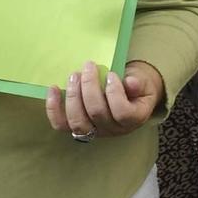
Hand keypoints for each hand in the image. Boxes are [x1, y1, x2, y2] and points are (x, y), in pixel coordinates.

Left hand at [46, 60, 165, 140]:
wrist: (130, 99)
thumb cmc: (136, 89)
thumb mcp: (144, 83)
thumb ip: (139, 83)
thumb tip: (131, 82)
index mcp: (133, 119)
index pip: (122, 112)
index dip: (114, 92)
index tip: (111, 74)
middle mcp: (113, 130)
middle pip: (96, 113)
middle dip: (89, 87)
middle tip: (88, 66)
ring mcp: (94, 131)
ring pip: (77, 121)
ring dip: (72, 96)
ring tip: (73, 76)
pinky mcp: (77, 128)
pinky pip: (61, 125)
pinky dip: (54, 108)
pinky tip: (53, 89)